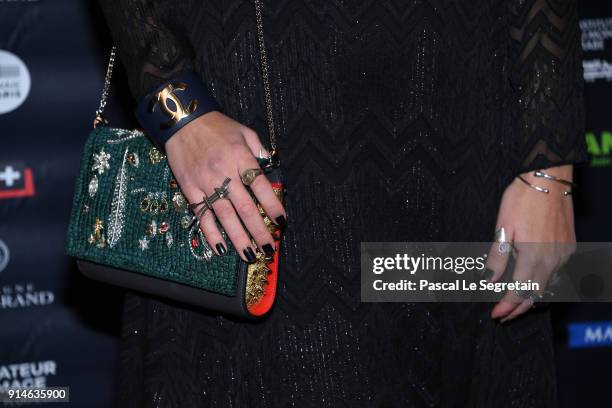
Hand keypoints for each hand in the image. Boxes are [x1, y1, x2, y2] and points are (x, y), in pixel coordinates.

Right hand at [165, 111, 285, 261]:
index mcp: (241, 158)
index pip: (261, 186)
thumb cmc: (216, 126)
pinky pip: (202, 215)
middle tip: (269, 248)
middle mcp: (224, 173)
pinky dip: (211, 232)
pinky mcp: (190, 189)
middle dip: (259, 230)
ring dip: (239, 238)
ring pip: (225, 216)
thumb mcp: (243, 131)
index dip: (273, 205)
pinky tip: (221, 247)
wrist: (181, 121)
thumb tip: (270, 166)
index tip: (281, 221)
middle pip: (245, 207)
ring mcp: (206, 183)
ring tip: (250, 254)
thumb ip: (259, 149)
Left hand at [485, 165, 575, 321]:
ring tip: (514, 305)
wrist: (549, 177)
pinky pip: (556, 273)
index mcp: (533, 256)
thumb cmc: (522, 199)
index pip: (519, 292)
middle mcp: (553, 259)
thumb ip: (497, 257)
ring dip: (531, 298)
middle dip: (518, 309)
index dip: (506, 306)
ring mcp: (564, 254)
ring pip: (548, 286)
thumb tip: (487, 282)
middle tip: (502, 316)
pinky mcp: (569, 246)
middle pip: (536, 295)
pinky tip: (532, 283)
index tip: (494, 314)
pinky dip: (543, 283)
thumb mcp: (503, 227)